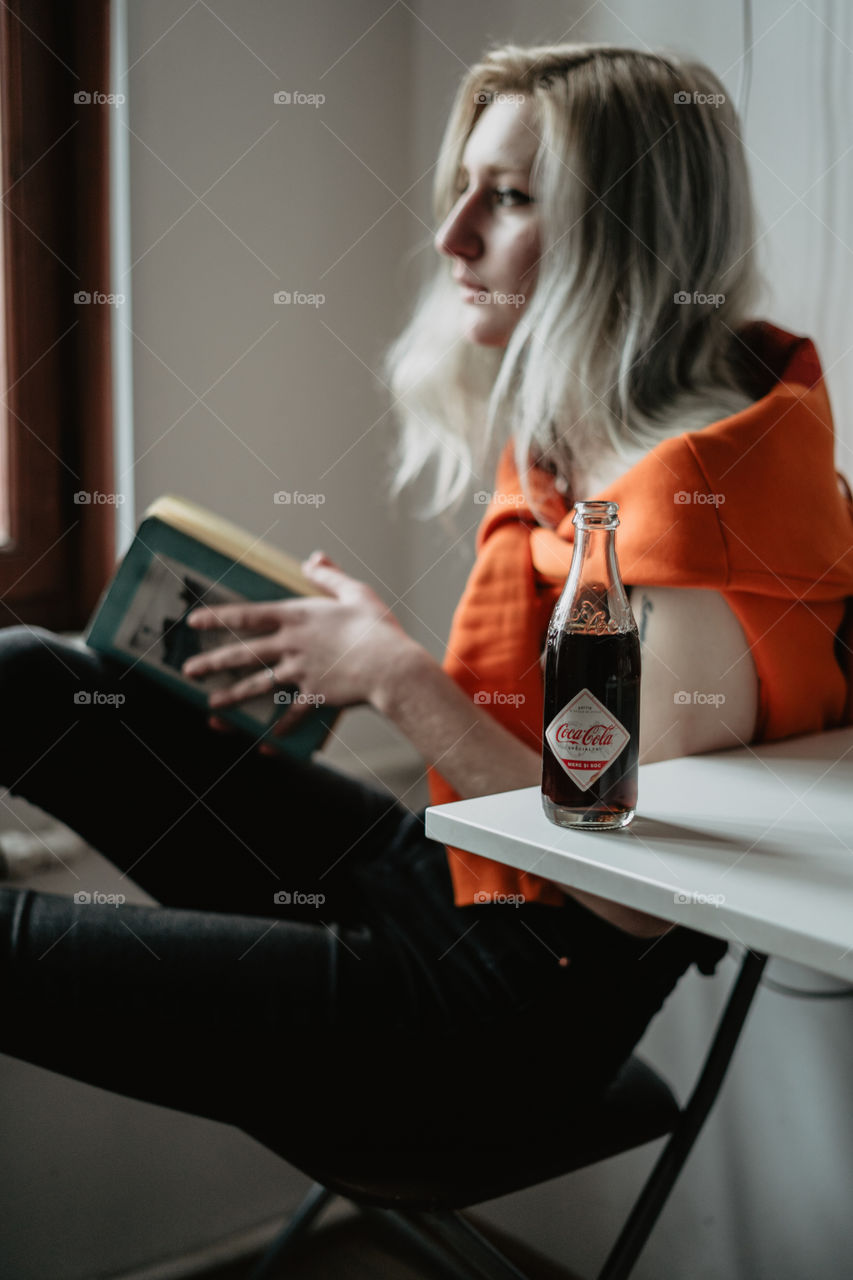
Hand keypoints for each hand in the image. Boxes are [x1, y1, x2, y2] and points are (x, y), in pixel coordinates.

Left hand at [179, 552, 415, 747]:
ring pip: (258, 685)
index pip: (248, 615)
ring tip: (212, 705)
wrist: (389, 667)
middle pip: (243, 653)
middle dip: (213, 661)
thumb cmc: (376, 628)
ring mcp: (299, 672)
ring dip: (233, 696)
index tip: (194, 622)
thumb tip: (313, 558)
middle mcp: (291, 645)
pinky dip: (281, 728)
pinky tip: (268, 740)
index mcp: (297, 617)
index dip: (219, 617)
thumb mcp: (355, 592)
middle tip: (188, 669)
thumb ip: (330, 576)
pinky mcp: (314, 695)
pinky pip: (293, 714)